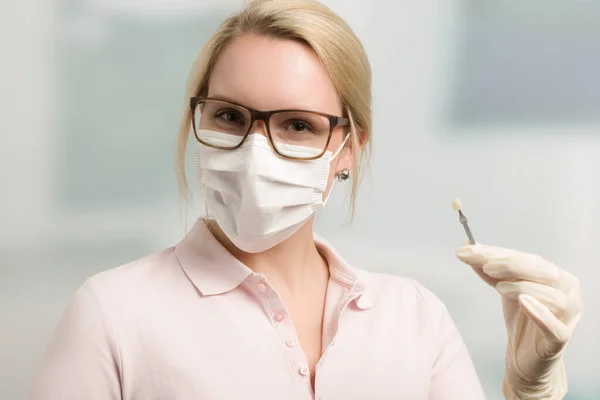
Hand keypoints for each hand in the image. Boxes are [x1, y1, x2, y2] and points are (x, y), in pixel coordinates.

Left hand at [456, 244, 582, 398]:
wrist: (524, 357)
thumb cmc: (520, 318)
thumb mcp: (503, 289)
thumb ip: (490, 270)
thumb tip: (468, 247)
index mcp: (555, 276)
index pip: (527, 259)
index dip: (498, 253)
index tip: (469, 250)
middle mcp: (567, 292)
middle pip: (543, 272)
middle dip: (511, 264)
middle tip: (485, 264)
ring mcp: (568, 317)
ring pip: (552, 296)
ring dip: (523, 287)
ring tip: (499, 287)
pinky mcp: (560, 340)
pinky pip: (555, 328)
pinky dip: (540, 314)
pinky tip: (524, 303)